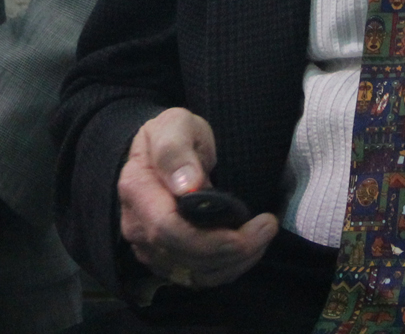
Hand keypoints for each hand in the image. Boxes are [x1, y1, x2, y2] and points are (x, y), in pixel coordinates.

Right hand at [118, 108, 276, 289]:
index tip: (255, 224)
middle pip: (185, 257)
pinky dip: (226, 269)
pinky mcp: (163, 260)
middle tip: (268, 227)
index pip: (169, 230)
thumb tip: (186, 185)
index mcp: (137, 189)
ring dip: (235, 263)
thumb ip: (177, 150)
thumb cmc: (175, 134)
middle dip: (233, 250)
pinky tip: (246, 249)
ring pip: (194, 275)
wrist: (164, 150)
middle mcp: (136, 225)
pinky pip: (196, 279)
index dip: (213, 239)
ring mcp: (147, 247)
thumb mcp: (178, 125)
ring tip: (261, 237)